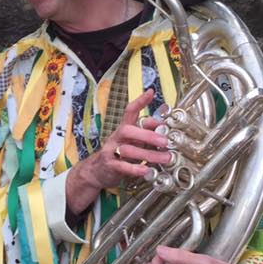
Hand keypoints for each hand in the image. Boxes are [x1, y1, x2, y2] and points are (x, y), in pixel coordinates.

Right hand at [66, 88, 171, 213]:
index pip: (130, 111)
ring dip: (149, 154)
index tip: (150, 92)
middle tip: (165, 141)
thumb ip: (146, 133)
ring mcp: (112, 151)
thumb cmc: (119, 154)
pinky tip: (146, 170)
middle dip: (148, 135)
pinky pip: (122, 166)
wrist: (97, 171)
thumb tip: (162, 125)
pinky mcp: (110, 166)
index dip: (139, 101)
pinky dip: (135, 168)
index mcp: (124, 129)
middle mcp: (117, 137)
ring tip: (165, 158)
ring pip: (128, 150)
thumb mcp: (132, 141)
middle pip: (128, 130)